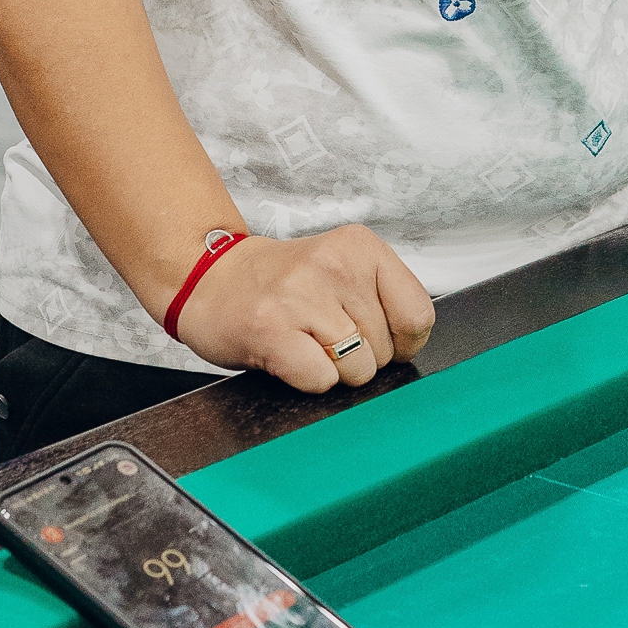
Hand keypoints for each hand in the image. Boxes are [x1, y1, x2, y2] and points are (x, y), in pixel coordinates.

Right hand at [175, 223, 436, 392]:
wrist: (210, 278)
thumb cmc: (285, 285)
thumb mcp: (342, 270)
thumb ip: (382, 300)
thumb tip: (410, 354)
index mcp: (361, 246)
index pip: (417, 315)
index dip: (401, 342)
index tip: (373, 336)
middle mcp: (334, 265)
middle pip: (385, 349)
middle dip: (360, 356)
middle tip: (322, 334)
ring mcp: (301, 296)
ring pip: (357, 369)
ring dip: (333, 371)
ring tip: (304, 343)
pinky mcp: (271, 329)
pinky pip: (320, 379)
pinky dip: (307, 380)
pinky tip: (288, 355)